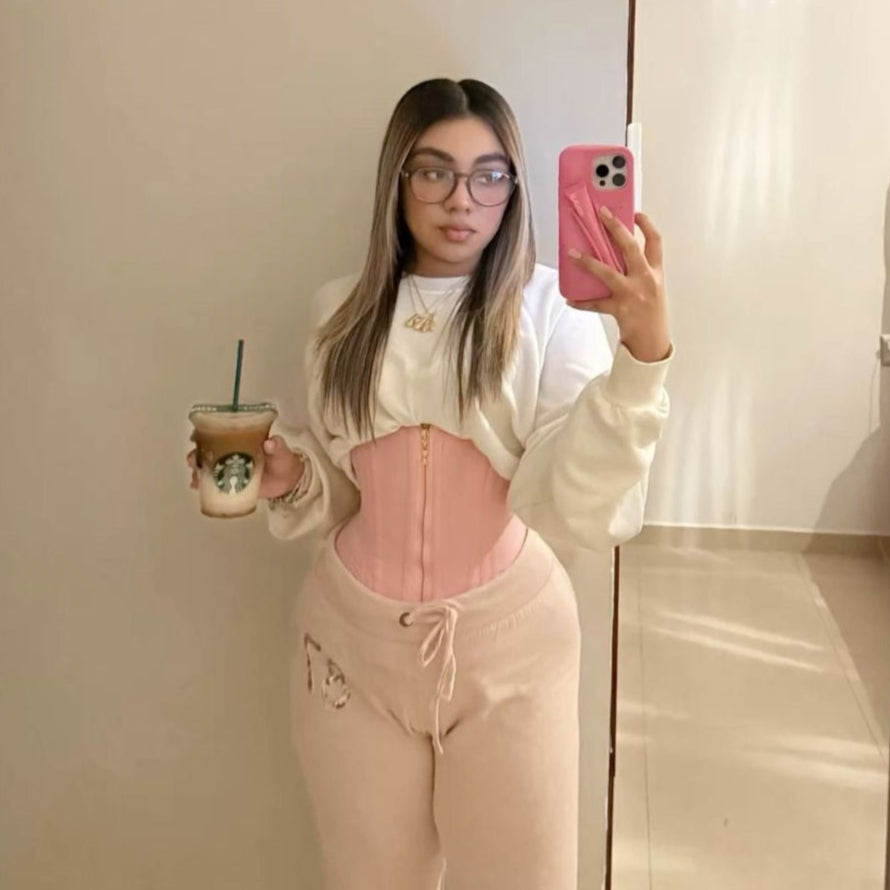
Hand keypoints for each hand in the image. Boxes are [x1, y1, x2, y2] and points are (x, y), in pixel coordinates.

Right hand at [186, 436, 303, 498]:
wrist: (288, 481)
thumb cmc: (283, 460)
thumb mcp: (281, 451)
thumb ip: (277, 446)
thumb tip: (270, 442)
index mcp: (242, 440)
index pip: (219, 433)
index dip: (205, 434)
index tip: (196, 437)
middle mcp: (232, 452)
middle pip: (208, 451)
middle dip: (197, 454)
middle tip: (194, 460)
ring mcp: (230, 468)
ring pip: (208, 467)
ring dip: (198, 471)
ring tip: (195, 478)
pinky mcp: (232, 483)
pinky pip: (214, 484)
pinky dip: (204, 485)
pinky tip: (197, 487)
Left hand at [567, 208, 671, 362]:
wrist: (653, 342)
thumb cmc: (650, 313)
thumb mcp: (652, 288)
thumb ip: (638, 271)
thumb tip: (611, 254)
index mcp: (656, 273)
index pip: (655, 242)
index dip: (646, 225)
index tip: (635, 212)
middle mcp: (646, 280)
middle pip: (631, 248)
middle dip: (616, 228)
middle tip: (602, 213)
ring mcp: (633, 294)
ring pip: (608, 272)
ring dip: (588, 262)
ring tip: (573, 254)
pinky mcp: (620, 309)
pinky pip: (596, 304)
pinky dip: (582, 302)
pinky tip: (570, 299)